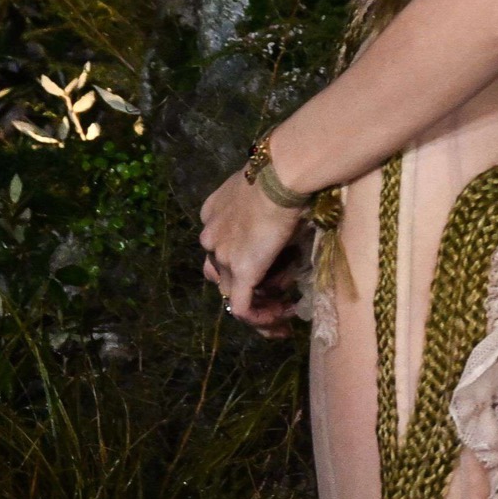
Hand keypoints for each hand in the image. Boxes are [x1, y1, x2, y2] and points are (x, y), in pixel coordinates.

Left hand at [199, 165, 309, 339]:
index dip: (240, 262)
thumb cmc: (282, 176)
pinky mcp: (241, 272)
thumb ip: (266, 217)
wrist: (281, 174)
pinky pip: (243, 308)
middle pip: (222, 273)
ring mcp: (223, 257)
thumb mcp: (266, 196)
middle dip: (249, 287)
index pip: (219, 249)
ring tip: (284, 311)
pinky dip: (261, 319)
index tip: (267, 268)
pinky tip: (280, 323)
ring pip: (232, 294)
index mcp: (213, 215)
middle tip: (278, 295)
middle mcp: (211, 237)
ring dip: (259, 305)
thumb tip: (287, 232)